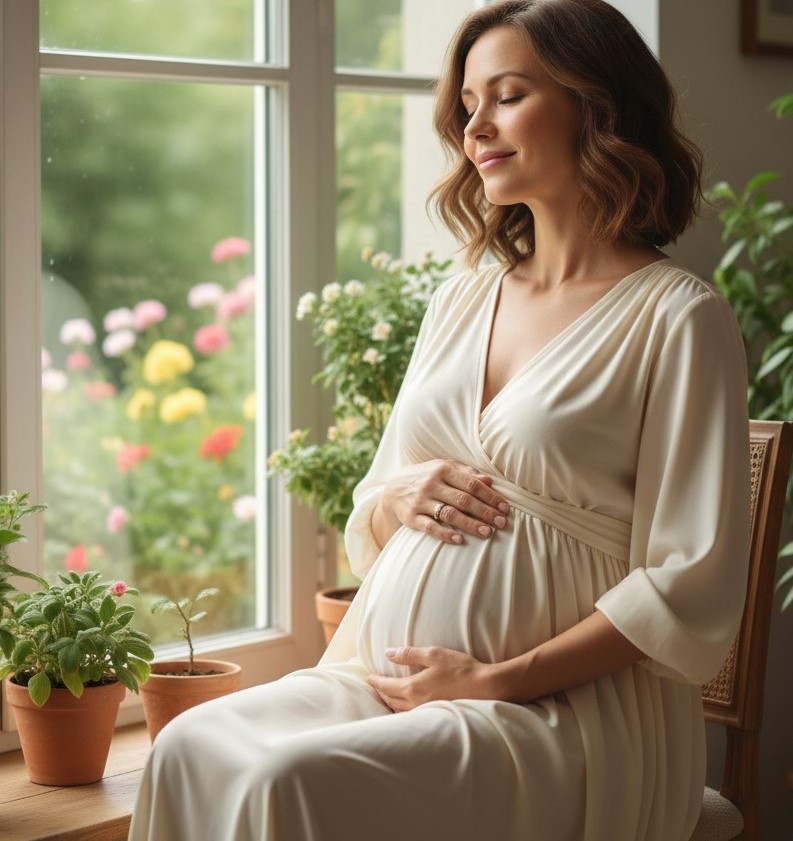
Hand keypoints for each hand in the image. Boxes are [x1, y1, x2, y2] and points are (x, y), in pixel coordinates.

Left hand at [367, 646, 495, 711]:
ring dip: (390, 703)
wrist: (486, 689)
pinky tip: (406, 709)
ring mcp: (426, 713)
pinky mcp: (436, 717)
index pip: (386, 687)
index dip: (375, 682)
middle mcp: (416, 704)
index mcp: (413, 688)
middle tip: (374, 687)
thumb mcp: (434, 654)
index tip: (368, 678)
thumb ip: (409, 654)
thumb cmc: (461, 669)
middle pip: (391, 701)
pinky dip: (403, 711)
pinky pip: (412, 716)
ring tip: (386, 698)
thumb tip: (388, 653)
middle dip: (380, 693)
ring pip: (400, 711)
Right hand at [379, 459, 509, 544]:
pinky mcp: (411, 517)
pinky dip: (445, 534)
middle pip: (463, 500)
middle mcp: (431, 484)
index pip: (472, 484)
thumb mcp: (444, 468)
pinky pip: (430, 527)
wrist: (393, 488)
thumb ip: (466, 473)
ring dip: (470, 524)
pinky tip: (460, 540)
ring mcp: (420, 501)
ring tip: (488, 533)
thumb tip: (489, 481)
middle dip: (485, 512)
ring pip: (449, 514)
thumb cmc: (427, 477)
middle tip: (501, 523)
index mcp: (443, 470)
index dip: (490, 497)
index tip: (504, 508)